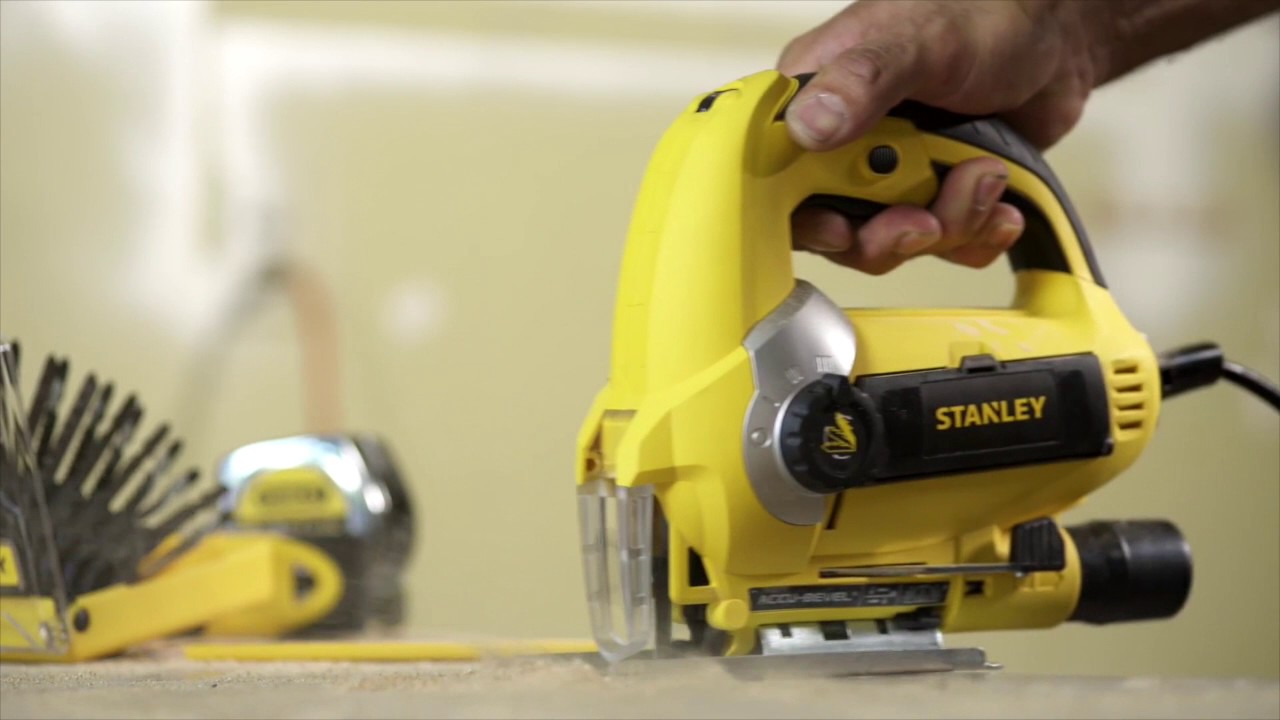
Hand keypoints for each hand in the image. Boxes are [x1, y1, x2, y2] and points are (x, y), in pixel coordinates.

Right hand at [780, 0, 1113, 274]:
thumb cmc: (981, 13)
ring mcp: (893, 174)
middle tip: (925, 217)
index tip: (839, 228)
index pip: (776, 176)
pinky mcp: (937, 193)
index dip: (802, 217)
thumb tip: (808, 126)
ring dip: (948, 225)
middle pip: (835, 227)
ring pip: (895, 242)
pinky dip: (977, 233)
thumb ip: (863, 79)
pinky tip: (999, 202)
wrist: (1055, 32)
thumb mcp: (918, 40)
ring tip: (983, 177)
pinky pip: (945, 244)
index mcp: (817, 98)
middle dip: (887, 234)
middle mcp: (846, 145)